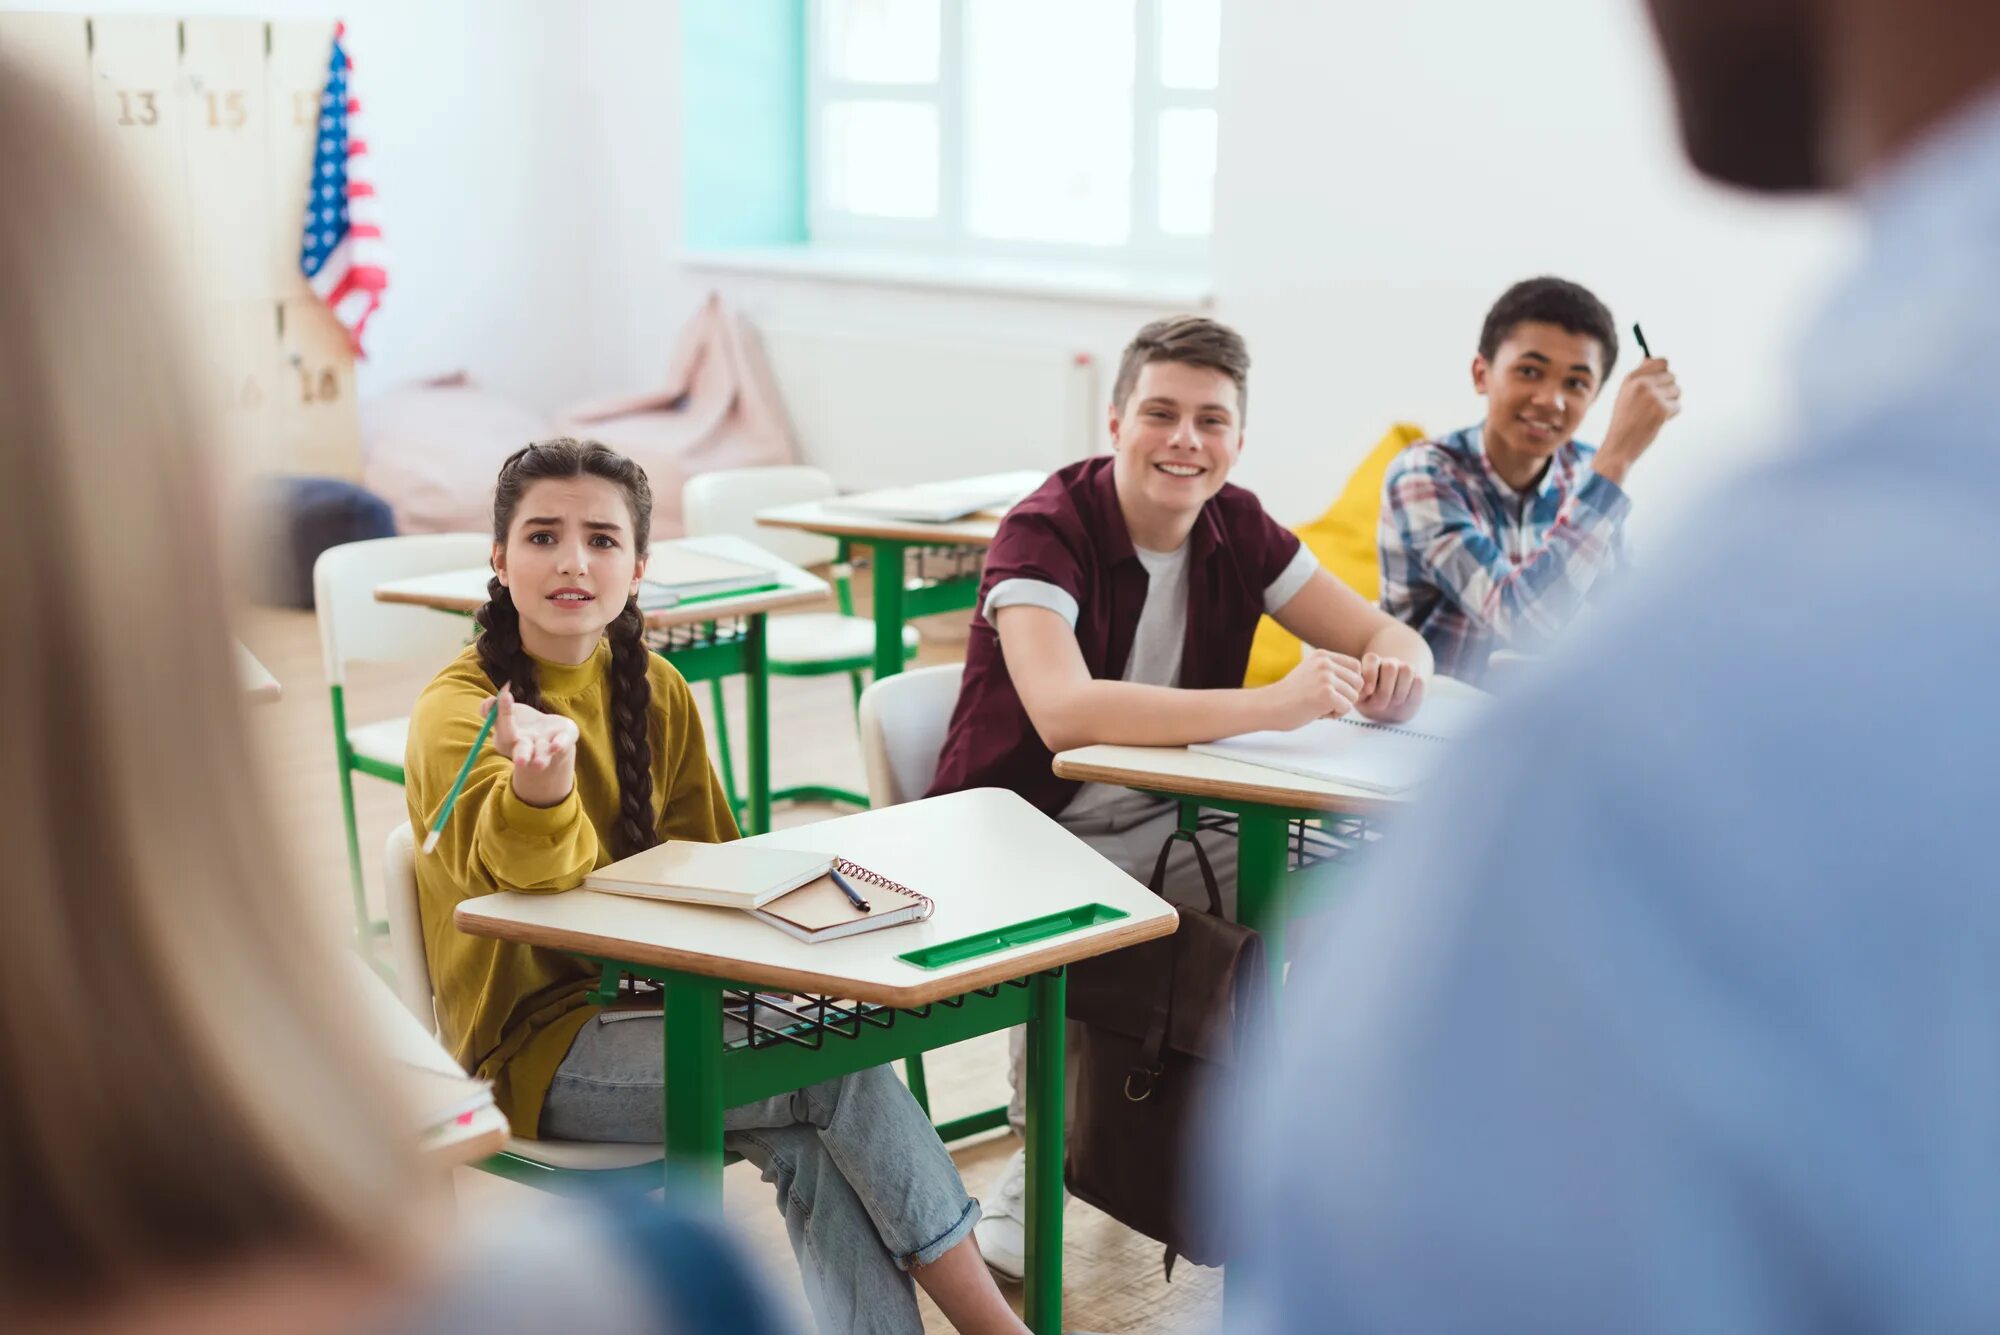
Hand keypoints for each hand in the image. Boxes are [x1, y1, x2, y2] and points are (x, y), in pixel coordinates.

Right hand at [484, 684, 578, 806]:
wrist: (550, 733)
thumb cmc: (522, 724)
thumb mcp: (506, 714)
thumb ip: (493, 708)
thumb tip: (489, 703)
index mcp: (509, 739)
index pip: (504, 730)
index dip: (503, 712)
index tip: (506, 694)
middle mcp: (527, 745)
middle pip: (522, 751)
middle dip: (521, 755)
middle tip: (520, 762)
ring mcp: (546, 744)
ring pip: (542, 752)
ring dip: (541, 757)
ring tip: (539, 764)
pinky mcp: (564, 738)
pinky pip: (564, 742)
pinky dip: (560, 744)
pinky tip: (556, 747)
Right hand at [1264, 649, 1363, 729]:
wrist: (1269, 706)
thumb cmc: (1291, 695)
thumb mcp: (1312, 673)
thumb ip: (1333, 672)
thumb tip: (1362, 680)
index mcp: (1322, 655)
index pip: (1355, 666)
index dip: (1349, 682)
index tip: (1333, 692)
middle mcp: (1325, 663)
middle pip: (1358, 682)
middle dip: (1346, 696)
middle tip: (1325, 701)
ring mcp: (1325, 677)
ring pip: (1354, 696)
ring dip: (1340, 706)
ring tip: (1319, 706)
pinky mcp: (1326, 694)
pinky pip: (1346, 708)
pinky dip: (1335, 714)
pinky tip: (1318, 712)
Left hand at [1353, 654, 1425, 723]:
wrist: (1390, 713)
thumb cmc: (1370, 703)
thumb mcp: (1360, 700)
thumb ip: (1359, 692)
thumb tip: (1363, 689)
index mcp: (1370, 665)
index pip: (1372, 659)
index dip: (1370, 674)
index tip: (1369, 692)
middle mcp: (1387, 663)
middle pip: (1389, 667)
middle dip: (1385, 691)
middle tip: (1380, 705)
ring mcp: (1403, 669)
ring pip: (1406, 670)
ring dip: (1399, 693)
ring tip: (1394, 703)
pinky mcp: (1417, 677)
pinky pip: (1418, 681)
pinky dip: (1412, 695)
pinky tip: (1405, 701)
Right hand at [1594, 357, 1680, 483]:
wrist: (1619, 445)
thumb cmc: (1624, 420)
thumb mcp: (1626, 393)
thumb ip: (1640, 376)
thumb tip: (1655, 359)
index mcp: (1631, 377)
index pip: (1662, 362)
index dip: (1665, 371)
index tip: (1662, 382)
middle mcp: (1641, 384)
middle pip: (1672, 376)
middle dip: (1669, 389)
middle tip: (1655, 403)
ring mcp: (1652, 396)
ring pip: (1677, 391)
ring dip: (1671, 402)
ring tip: (1654, 413)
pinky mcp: (1662, 410)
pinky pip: (1678, 406)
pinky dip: (1671, 415)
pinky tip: (1657, 422)